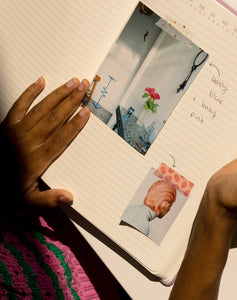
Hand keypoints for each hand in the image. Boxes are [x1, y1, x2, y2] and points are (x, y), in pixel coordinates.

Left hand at [0, 77, 89, 209]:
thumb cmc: (7, 189)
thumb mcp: (26, 201)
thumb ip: (48, 200)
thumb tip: (70, 196)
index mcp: (37, 158)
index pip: (61, 137)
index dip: (75, 124)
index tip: (87, 111)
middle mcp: (29, 140)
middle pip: (55, 117)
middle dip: (71, 101)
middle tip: (84, 86)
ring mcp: (17, 130)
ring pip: (41, 108)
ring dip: (58, 94)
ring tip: (72, 82)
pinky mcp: (7, 123)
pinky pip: (20, 104)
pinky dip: (30, 92)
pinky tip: (41, 81)